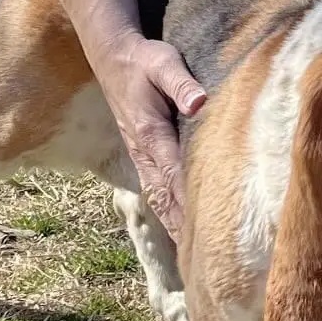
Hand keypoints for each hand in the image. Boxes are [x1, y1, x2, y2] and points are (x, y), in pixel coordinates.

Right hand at [94, 30, 205, 241]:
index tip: (208, 231)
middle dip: (183, 229)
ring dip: (175, 227)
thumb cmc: (144, 60)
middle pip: (166, 199)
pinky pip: (156, 191)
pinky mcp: (143, 155)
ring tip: (193, 261)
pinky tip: (181, 230)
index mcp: (151, 135)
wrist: (113, 57)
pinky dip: (168, 214)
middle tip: (204, 264)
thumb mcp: (164, 63)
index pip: (175, 176)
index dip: (191, 204)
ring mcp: (141, 156)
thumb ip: (181, 84)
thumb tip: (200, 103)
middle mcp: (144, 152)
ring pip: (159, 200)